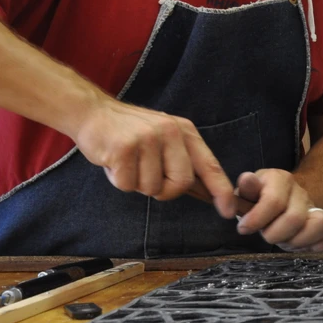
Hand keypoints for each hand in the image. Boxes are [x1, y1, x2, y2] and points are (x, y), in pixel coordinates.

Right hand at [73, 98, 236, 216]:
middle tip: (146, 175)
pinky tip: (114, 161)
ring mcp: (147, 139)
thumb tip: (205, 191)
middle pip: (181, 183)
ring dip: (136, 183)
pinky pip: (127, 185)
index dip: (221, 190)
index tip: (229, 210)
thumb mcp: (163, 137)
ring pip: (151, 188)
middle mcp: (170, 132)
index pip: (209, 165)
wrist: (93, 113)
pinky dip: (118, 180)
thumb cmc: (129, 132)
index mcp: (184, 131)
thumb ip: (182, 159)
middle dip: (164, 190)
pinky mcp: (124, 149)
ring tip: (128, 162)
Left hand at [235, 170, 322, 252]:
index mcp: (280, 179)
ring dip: (299, 242)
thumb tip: (247, 179)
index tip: (243, 228)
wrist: (278, 204)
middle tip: (267, 236)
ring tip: (287, 242)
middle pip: (295, 218)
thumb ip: (246, 190)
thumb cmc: (257, 202)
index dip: (256, 220)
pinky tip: (312, 247)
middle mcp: (300, 191)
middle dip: (276, 235)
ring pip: (320, 224)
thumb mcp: (246, 195)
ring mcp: (317, 206)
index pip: (274, 201)